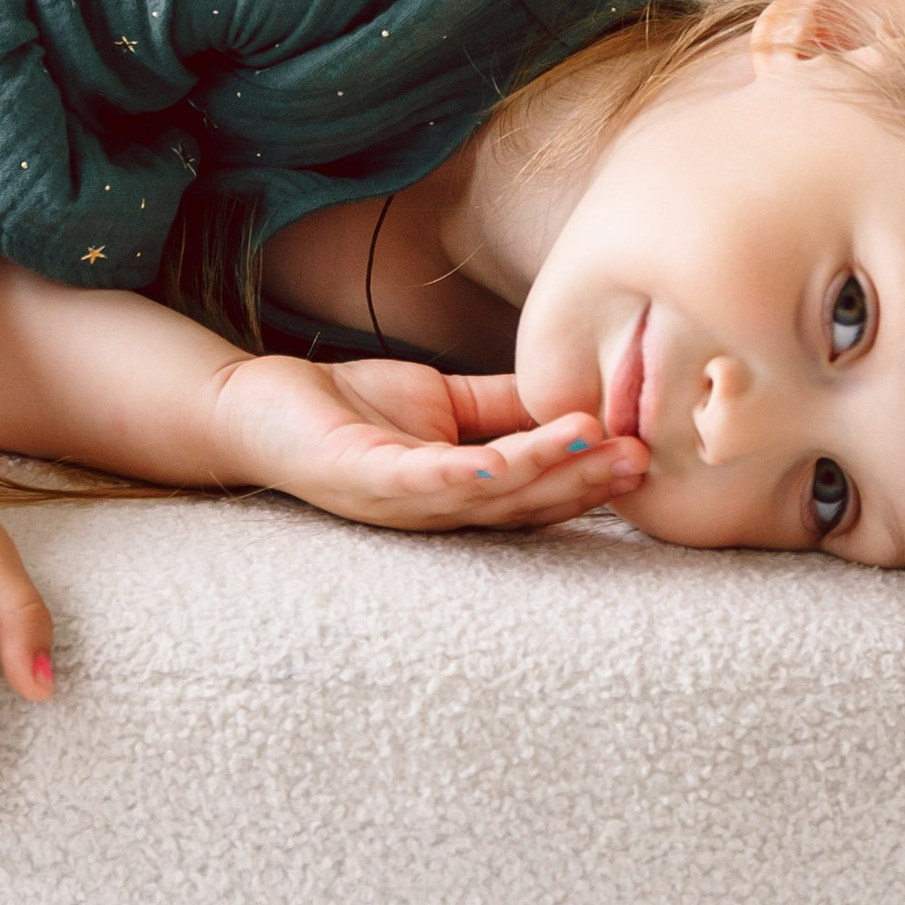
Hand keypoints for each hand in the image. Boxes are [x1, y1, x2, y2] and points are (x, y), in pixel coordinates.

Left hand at [220, 351, 645, 533]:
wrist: (259, 406)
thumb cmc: (349, 409)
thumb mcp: (443, 402)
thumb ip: (503, 404)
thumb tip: (576, 393)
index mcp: (461, 494)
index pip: (537, 492)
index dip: (590, 477)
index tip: (645, 453)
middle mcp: (436, 511)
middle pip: (524, 504)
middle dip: (585, 482)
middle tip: (641, 459)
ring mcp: (398, 503)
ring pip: (486, 495)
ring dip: (544, 472)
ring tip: (595, 439)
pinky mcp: (360, 480)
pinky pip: (421, 482)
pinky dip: (464, 475)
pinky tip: (503, 462)